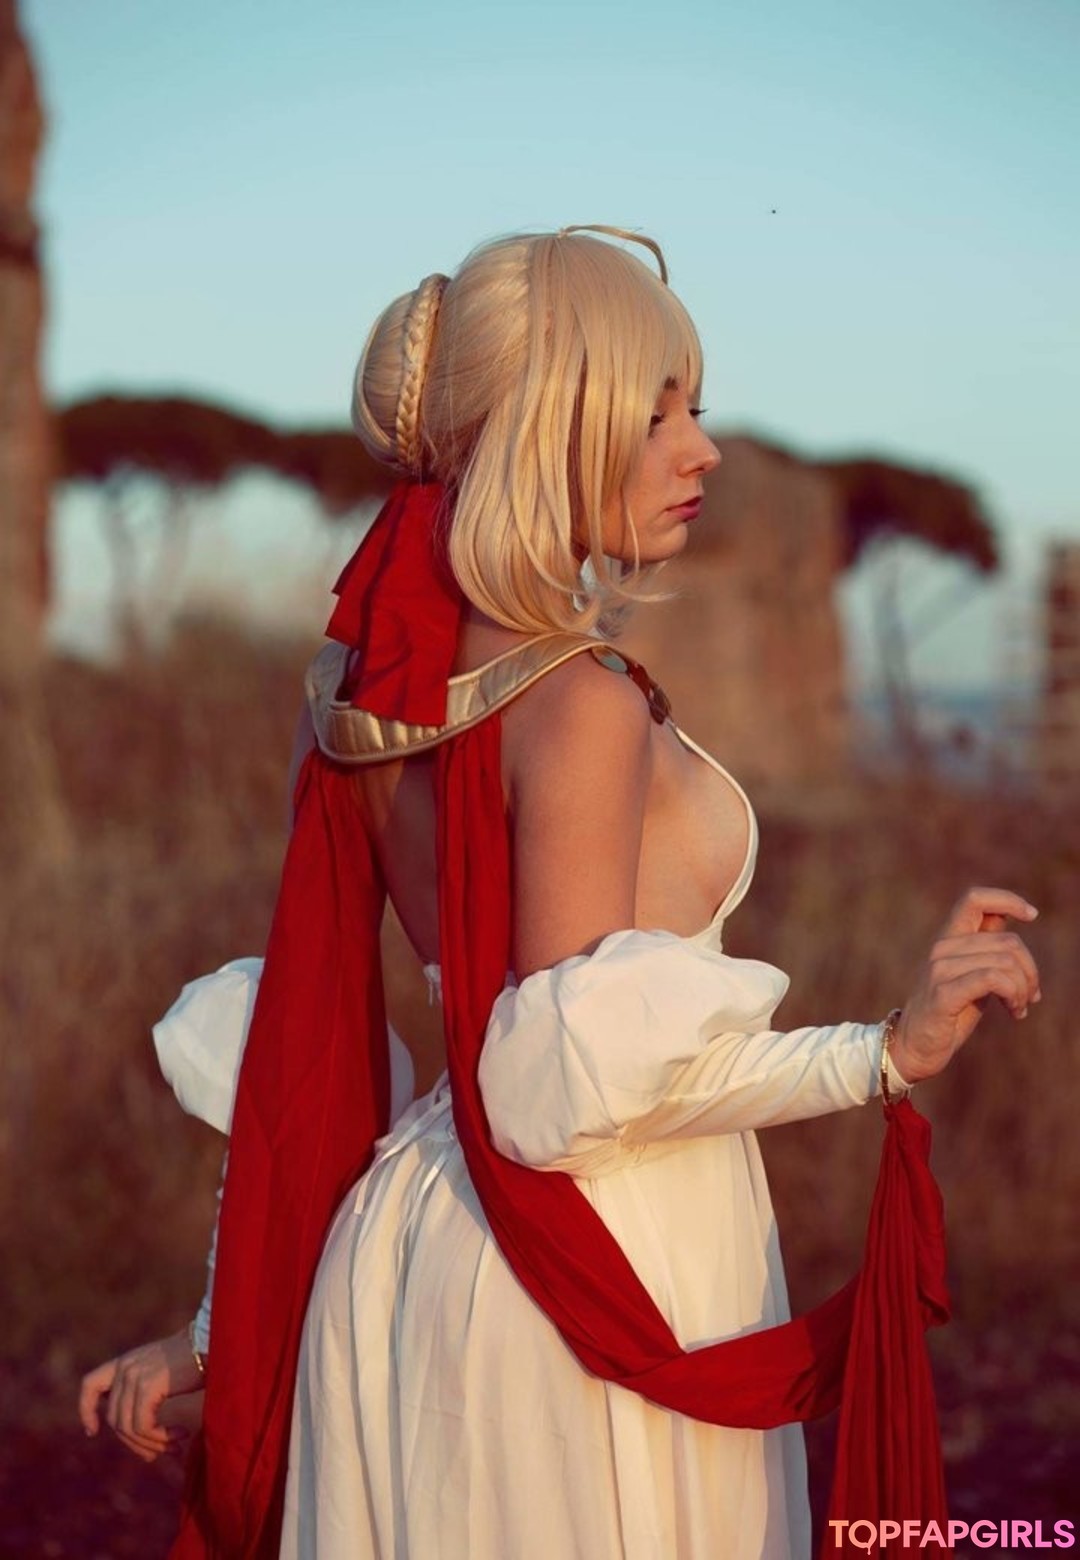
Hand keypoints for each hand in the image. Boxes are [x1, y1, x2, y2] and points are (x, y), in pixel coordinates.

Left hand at [78, 1328, 203, 1462]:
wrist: (216, 1341)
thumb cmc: (197, 1361)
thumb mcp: (162, 1374)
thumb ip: (144, 1392)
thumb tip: (136, 1431)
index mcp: (126, 1362)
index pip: (90, 1384)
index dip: (86, 1410)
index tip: (93, 1432)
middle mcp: (125, 1367)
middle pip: (114, 1420)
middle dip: (136, 1443)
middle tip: (161, 1452)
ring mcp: (133, 1376)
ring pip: (128, 1428)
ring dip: (152, 1443)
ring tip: (175, 1444)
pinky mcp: (147, 1386)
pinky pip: (142, 1426)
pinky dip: (160, 1437)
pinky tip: (181, 1434)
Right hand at [890, 886, 1040, 1084]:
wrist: (915, 1047)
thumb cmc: (949, 1012)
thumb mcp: (971, 974)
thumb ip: (986, 947)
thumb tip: (1012, 915)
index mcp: (948, 939)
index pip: (975, 900)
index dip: (1007, 899)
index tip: (1031, 915)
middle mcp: (941, 948)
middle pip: (1007, 942)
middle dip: (1030, 971)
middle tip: (1031, 996)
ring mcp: (939, 970)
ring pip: (1004, 963)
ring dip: (1023, 989)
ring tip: (1019, 1007)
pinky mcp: (943, 994)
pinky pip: (992, 979)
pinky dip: (1013, 994)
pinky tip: (1014, 1011)